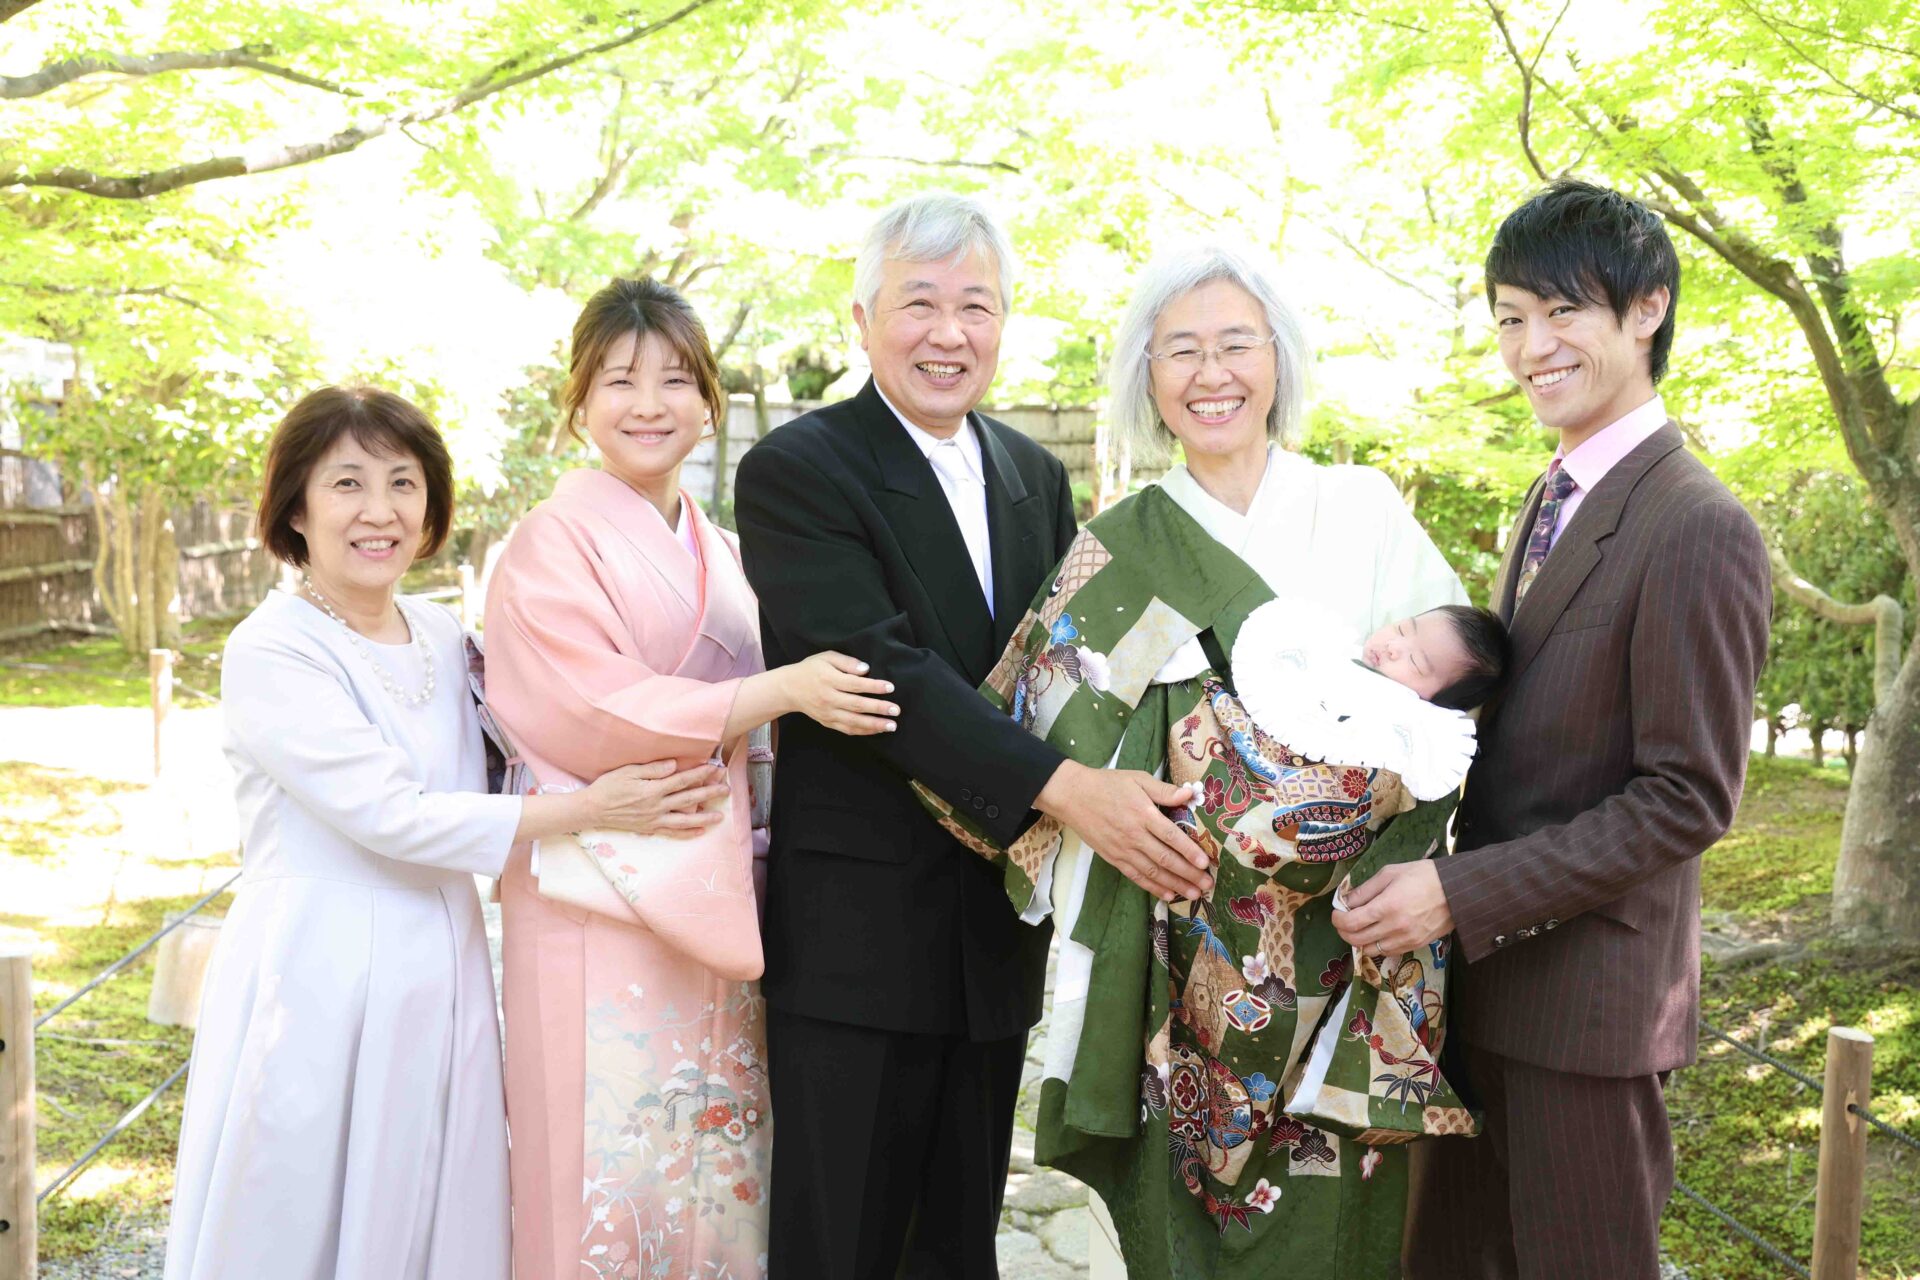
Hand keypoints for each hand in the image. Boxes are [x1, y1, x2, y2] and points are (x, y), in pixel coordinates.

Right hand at [585, 760, 729, 837]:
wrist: (592, 809)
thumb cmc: (609, 786)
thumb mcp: (628, 771)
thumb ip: (652, 769)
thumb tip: (674, 765)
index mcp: (652, 790)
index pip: (682, 780)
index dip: (700, 774)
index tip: (714, 769)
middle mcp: (656, 806)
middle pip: (688, 799)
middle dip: (709, 793)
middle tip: (726, 789)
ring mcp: (654, 820)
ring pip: (684, 819)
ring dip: (704, 817)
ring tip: (720, 816)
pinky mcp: (649, 828)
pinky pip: (672, 832)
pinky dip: (687, 832)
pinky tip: (700, 831)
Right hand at [782, 651, 897, 735]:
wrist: (789, 688)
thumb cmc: (811, 669)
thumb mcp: (826, 657)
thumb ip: (846, 662)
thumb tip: (865, 669)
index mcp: (829, 680)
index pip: (855, 684)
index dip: (873, 686)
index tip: (890, 687)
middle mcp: (829, 698)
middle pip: (857, 705)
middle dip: (878, 708)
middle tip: (896, 710)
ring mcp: (828, 713)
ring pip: (853, 721)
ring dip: (874, 724)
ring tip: (891, 725)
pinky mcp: (828, 722)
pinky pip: (847, 729)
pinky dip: (863, 731)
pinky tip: (877, 730)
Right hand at [1034, 761, 1211, 901]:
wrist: (1072, 796)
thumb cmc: (1108, 784)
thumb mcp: (1137, 779)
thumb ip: (1164, 790)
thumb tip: (1190, 793)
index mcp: (1142, 813)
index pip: (1171, 836)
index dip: (1189, 851)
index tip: (1205, 863)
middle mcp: (1134, 835)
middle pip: (1165, 859)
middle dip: (1188, 874)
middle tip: (1207, 885)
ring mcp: (1123, 849)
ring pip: (1153, 872)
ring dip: (1175, 884)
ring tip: (1194, 894)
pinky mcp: (1113, 858)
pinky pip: (1136, 876)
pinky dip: (1153, 887)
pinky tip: (1168, 894)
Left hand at [1331, 861, 1452, 954]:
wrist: (1458, 892)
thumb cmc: (1424, 876)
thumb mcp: (1391, 873)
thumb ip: (1366, 889)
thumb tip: (1346, 901)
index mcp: (1386, 907)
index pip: (1351, 922)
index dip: (1338, 919)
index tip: (1337, 912)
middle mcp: (1394, 928)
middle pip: (1357, 940)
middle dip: (1344, 931)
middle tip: (1343, 921)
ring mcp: (1405, 940)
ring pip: (1370, 950)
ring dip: (1359, 940)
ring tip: (1359, 928)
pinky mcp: (1415, 946)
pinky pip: (1387, 952)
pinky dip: (1377, 945)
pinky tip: (1377, 933)